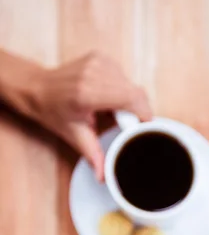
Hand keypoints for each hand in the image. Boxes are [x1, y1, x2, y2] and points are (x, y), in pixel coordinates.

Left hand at [30, 51, 151, 180]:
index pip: (132, 98)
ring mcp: (98, 62)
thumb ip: (94, 156)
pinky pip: (124, 77)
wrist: (38, 88)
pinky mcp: (101, 57)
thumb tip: (104, 176)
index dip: (144, 113)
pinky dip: (122, 90)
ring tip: (112, 111)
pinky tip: (108, 98)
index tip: (143, 126)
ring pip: (132, 85)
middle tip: (126, 123)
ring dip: (130, 101)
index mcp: (88, 93)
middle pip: (136, 92)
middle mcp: (94, 73)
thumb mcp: (75, 136)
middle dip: (138, 110)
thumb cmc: (54, 111)